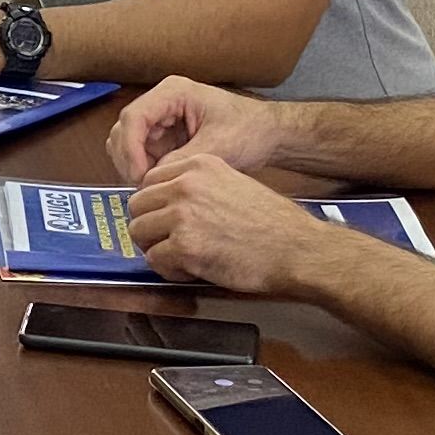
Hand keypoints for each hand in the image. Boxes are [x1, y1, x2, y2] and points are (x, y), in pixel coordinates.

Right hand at [108, 73, 286, 182]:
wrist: (268, 134)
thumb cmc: (250, 130)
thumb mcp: (218, 146)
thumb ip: (183, 160)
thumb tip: (152, 178)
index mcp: (173, 92)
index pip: (134, 117)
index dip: (130, 148)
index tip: (139, 175)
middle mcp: (161, 103)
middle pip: (124, 129)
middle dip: (129, 159)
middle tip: (144, 186)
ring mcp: (161, 120)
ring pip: (127, 143)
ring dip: (133, 166)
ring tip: (153, 186)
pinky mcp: (164, 137)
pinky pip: (141, 154)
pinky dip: (143, 170)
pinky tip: (158, 184)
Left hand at [124, 152, 330, 295]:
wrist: (296, 249)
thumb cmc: (273, 223)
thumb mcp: (233, 183)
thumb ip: (198, 187)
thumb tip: (167, 203)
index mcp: (198, 165)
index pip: (149, 181)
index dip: (155, 204)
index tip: (164, 219)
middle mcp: (186, 185)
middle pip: (137, 205)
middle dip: (149, 226)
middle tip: (168, 241)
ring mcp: (182, 215)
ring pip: (139, 231)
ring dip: (156, 248)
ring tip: (181, 257)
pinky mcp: (184, 246)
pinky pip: (154, 260)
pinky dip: (169, 269)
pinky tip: (191, 269)